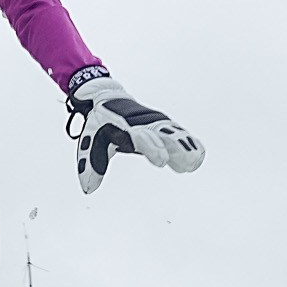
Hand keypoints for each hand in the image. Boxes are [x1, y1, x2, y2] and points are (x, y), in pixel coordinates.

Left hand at [65, 73, 203, 193]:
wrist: (106, 98)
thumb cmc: (99, 124)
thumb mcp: (90, 143)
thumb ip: (91, 166)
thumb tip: (88, 189)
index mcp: (127, 128)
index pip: (143, 138)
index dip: (153, 148)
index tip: (162, 161)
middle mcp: (145, 124)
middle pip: (165, 135)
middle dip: (177, 148)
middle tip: (187, 163)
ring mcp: (157, 123)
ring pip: (175, 134)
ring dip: (186, 146)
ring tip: (196, 160)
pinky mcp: (163, 124)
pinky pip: (179, 133)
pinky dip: (188, 142)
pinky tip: (198, 155)